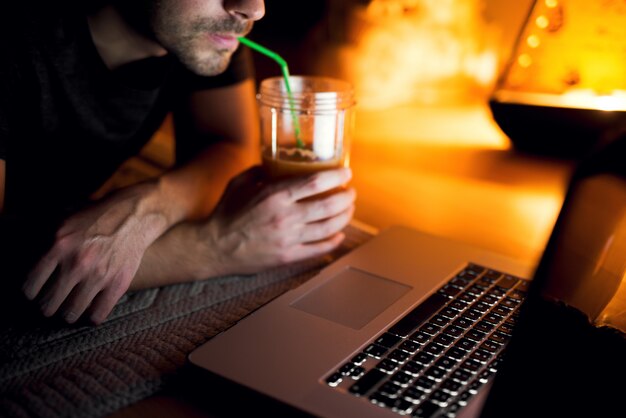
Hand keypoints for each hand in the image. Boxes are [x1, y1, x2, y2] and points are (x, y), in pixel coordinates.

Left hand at [22, 183, 169, 324]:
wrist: (133, 217)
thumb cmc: (96, 218)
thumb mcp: (64, 221)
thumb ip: (43, 239)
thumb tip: (20, 251)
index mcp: (59, 246)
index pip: (30, 286)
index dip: (30, 294)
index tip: (35, 295)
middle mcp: (77, 263)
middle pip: (48, 305)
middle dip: (48, 307)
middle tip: (52, 304)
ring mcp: (99, 275)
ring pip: (71, 314)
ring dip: (68, 315)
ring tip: (70, 310)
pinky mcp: (118, 284)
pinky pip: (97, 315)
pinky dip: (91, 318)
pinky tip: (90, 313)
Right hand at [199, 165, 355, 275]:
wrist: (214, 247)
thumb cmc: (226, 213)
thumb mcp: (241, 183)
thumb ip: (261, 171)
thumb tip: (277, 164)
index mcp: (275, 196)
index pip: (316, 183)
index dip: (337, 176)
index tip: (346, 173)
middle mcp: (286, 217)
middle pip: (329, 205)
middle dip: (347, 197)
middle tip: (351, 193)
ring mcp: (289, 239)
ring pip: (330, 227)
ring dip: (345, 217)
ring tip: (349, 210)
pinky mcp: (288, 256)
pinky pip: (319, 249)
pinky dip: (334, 241)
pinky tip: (339, 235)